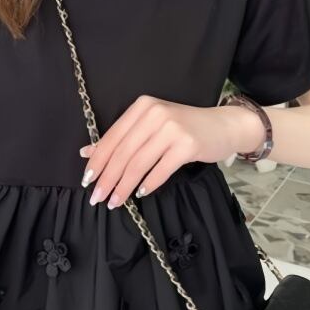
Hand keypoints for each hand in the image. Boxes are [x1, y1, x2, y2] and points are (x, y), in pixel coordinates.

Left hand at [79, 94, 262, 207]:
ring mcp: (172, 128)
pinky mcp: (188, 144)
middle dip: (107, 178)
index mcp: (141, 107)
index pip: (112, 137)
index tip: (86, 181)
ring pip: (139, 163)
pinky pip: (161, 169)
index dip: (97, 161)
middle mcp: (155, 113)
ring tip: (114, 202)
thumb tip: (86, 153)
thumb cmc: (183, 128)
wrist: (223, 126)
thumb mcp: (149, 127)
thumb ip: (120, 138)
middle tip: (97, 198)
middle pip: (123, 152)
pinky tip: (140, 194)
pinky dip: (149, 184)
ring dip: (124, 186)